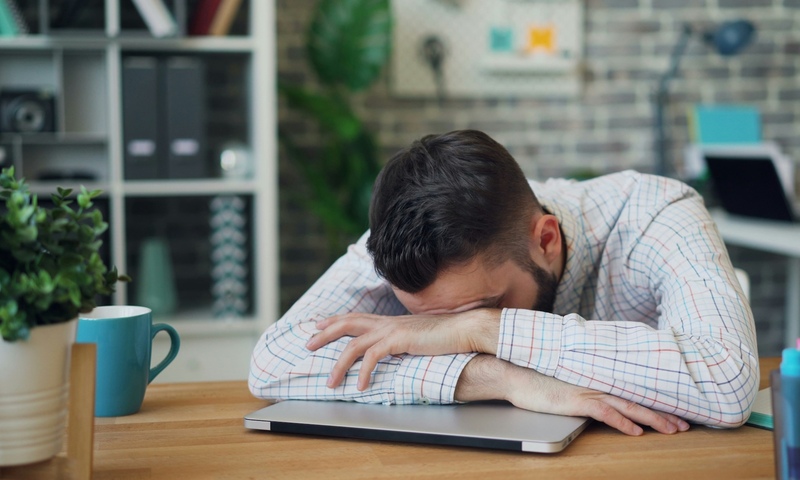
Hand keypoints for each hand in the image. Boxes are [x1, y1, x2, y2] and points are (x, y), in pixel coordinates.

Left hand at [306, 309, 499, 389]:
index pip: (356, 317)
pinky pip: (372, 357)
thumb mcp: (418, 337)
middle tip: (307, 344)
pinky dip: (363, 372)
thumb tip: (395, 350)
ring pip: (354, 344)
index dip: (335, 321)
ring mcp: (392, 330)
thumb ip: (403, 342)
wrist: (464, 330)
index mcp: (390, 321)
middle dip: (324, 334)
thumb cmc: (446, 336)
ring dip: (339, 364)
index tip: (318, 326)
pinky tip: (361, 386)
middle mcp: (387, 322)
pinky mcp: (399, 340)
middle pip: (347, 323)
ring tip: (331, 382)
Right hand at [457, 355, 690, 435]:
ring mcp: (588, 391)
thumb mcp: (566, 381)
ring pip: (629, 406)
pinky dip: (622, 422)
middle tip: (686, 425)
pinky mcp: (576, 400)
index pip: (632, 392)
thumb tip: (596, 392)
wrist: (516, 373)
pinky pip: (605, 413)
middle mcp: (597, 383)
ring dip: (653, 418)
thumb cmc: (538, 377)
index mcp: (597, 379)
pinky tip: (636, 431)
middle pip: (638, 399)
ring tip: (673, 429)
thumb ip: (584, 384)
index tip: (675, 412)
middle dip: (664, 413)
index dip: (655, 402)